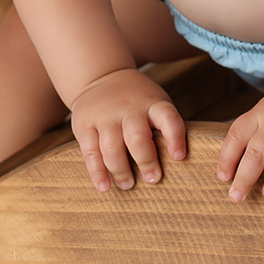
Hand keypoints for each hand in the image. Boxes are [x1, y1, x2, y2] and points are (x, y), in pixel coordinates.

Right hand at [69, 69, 185, 193]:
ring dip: (121, 171)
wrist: (101, 76)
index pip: (168, 118)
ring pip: (112, 148)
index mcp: (152, 103)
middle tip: (152, 179)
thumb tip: (173, 165)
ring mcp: (104, 116)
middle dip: (146, 161)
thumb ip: (162, 127)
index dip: (175, 138)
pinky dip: (97, 172)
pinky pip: (90, 152)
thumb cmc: (137, 100)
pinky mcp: (84, 125)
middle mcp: (128, 108)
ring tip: (128, 185)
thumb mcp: (155, 102)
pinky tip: (104, 186)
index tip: (178, 157)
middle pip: (137, 137)